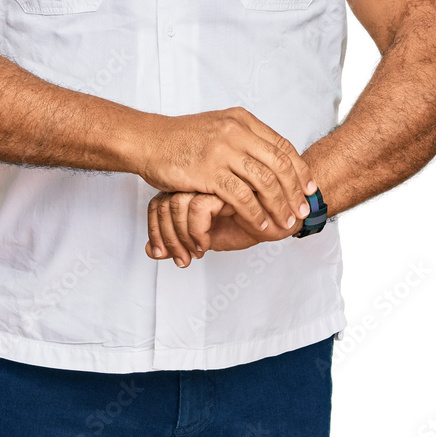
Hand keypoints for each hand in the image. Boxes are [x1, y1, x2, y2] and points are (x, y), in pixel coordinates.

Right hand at [137, 107, 315, 238]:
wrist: (148, 140)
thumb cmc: (180, 138)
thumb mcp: (217, 127)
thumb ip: (242, 138)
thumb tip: (269, 154)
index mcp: (241, 120)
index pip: (282, 146)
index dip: (300, 169)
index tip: (310, 188)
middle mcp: (236, 131)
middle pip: (279, 164)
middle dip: (295, 191)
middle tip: (303, 210)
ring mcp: (223, 150)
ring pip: (265, 182)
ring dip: (280, 206)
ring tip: (286, 223)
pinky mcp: (209, 171)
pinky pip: (242, 197)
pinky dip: (256, 214)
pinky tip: (261, 225)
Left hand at [145, 190, 302, 266]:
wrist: (284, 217)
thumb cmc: (250, 224)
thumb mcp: (211, 236)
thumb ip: (182, 239)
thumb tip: (151, 252)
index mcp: (191, 186)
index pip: (157, 205)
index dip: (156, 231)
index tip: (162, 253)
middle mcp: (197, 178)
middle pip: (161, 204)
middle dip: (165, 237)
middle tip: (180, 259)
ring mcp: (211, 177)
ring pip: (175, 205)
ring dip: (180, 238)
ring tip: (194, 254)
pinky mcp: (225, 184)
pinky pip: (197, 209)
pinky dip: (197, 233)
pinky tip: (206, 245)